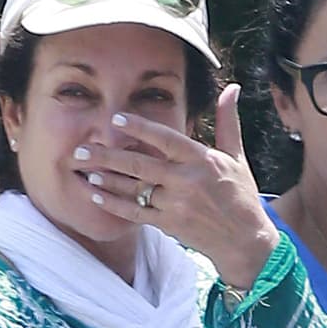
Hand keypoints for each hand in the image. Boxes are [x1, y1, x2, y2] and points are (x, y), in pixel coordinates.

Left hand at [79, 84, 279, 288]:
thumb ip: (228, 121)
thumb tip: (232, 87)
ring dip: (106, 180)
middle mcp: (186, 181)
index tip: (116, 120)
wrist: (244, 240)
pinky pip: (135, 214)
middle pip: (140, 165)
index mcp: (202, 160)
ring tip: (83, 169)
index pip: (166, 139)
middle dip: (107, 156)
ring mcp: (175, 205)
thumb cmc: (241, 195)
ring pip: (134, 190)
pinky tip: (96, 196)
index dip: (140, 129)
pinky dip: (114, 205)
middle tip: (81, 149)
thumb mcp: (236, 156)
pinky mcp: (169, 225)